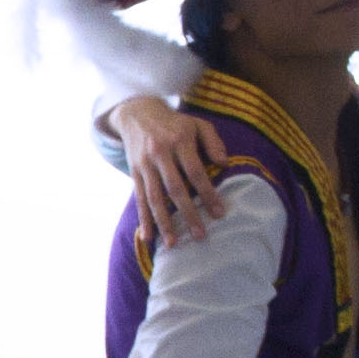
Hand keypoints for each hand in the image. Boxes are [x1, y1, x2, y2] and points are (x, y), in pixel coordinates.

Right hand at [110, 96, 227, 248]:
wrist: (138, 114)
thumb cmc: (175, 123)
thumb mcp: (197, 124)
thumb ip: (213, 141)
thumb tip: (224, 164)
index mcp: (180, 140)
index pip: (196, 172)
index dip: (207, 193)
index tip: (218, 213)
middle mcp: (160, 153)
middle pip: (175, 189)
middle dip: (188, 214)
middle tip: (200, 235)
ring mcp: (145, 165)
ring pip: (155, 198)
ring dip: (164, 223)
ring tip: (173, 243)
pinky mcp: (134, 173)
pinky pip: (139, 200)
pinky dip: (143, 219)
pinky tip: (148, 237)